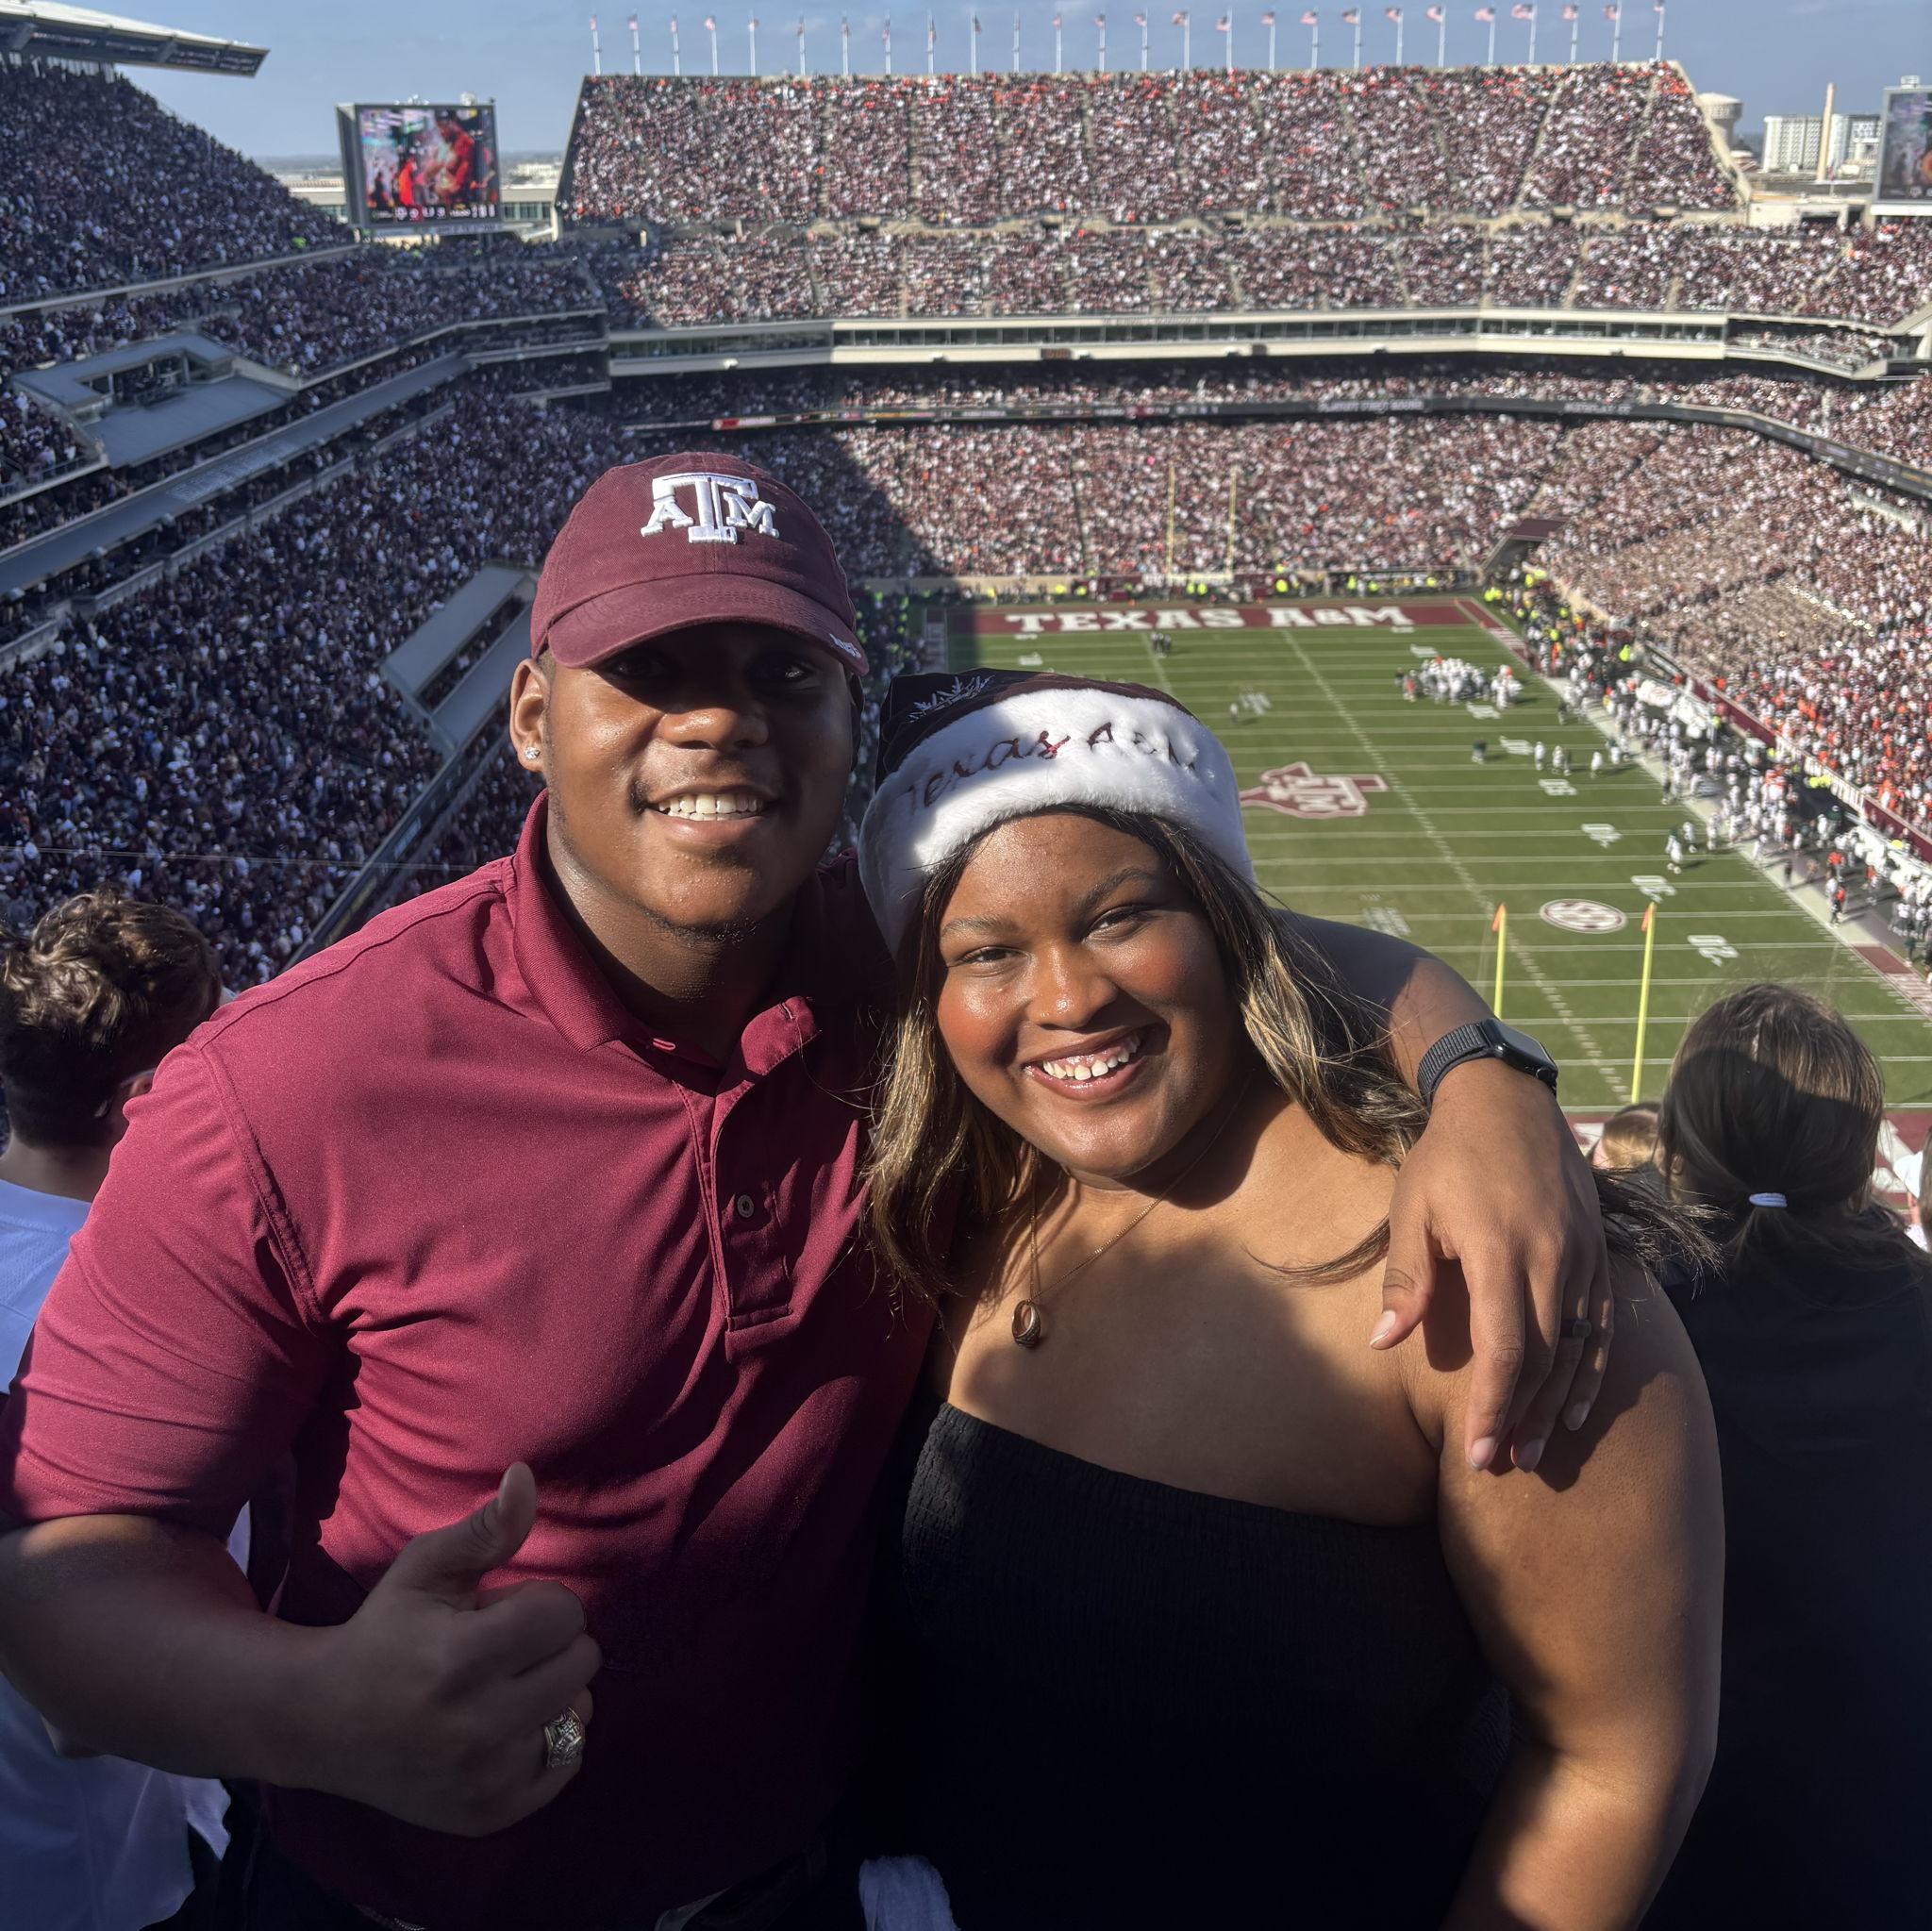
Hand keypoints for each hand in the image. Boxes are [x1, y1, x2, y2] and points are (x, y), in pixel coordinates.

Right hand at [295, 1465, 599, 1835]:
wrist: (322, 1725)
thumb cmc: (383, 1633)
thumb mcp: (423, 1569)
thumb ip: (486, 1529)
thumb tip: (527, 1476)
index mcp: (460, 1660)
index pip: (563, 1613)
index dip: (538, 1603)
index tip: (497, 1612)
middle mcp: (477, 1727)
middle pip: (581, 1661)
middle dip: (549, 1644)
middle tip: (498, 1650)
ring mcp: (486, 1779)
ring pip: (581, 1711)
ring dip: (552, 1691)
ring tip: (499, 1688)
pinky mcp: (491, 1814)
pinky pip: (568, 1760)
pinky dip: (548, 1738)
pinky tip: (505, 1726)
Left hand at [1372, 1060, 1612, 1472]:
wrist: (1506, 1100)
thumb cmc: (1448, 1156)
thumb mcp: (1413, 1208)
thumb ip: (1407, 1279)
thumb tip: (1383, 1343)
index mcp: (1502, 1250)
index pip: (1505, 1350)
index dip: (1492, 1408)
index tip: (1478, 1453)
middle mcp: (1553, 1258)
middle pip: (1546, 1360)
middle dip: (1524, 1419)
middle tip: (1503, 1464)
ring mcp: (1583, 1256)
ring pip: (1579, 1350)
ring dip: (1559, 1406)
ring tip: (1539, 1452)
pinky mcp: (1598, 1252)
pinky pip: (1603, 1325)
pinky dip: (1593, 1371)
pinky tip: (1577, 1408)